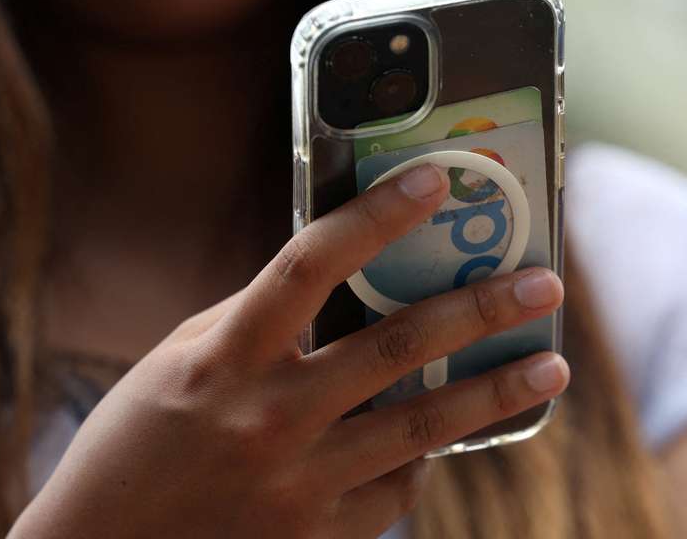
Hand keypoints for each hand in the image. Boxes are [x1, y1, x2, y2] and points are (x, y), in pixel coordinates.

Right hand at [10, 164, 567, 538]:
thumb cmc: (136, 441)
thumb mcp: (181, 359)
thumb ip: (256, 317)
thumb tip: (337, 273)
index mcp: (225, 358)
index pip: (310, 265)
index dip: (375, 216)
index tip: (433, 183)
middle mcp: (268, 417)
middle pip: (395, 349)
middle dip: (479, 309)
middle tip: (542, 283)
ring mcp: (298, 484)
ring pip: (422, 428)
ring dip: (496, 392)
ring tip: (550, 365)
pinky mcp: (317, 537)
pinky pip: (396, 489)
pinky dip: (426, 458)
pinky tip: (448, 438)